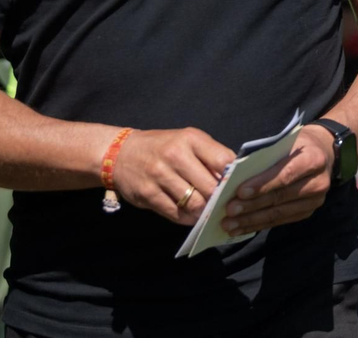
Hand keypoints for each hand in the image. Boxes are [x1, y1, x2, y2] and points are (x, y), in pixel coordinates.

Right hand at [111, 128, 234, 224]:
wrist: (120, 153)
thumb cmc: (163, 147)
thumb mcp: (188, 142)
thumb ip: (209, 157)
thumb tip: (232, 179)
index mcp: (190, 139)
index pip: (223, 160)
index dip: (233, 177)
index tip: (237, 186)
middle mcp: (175, 155)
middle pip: (209, 186)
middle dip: (219, 198)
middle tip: (224, 205)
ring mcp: (159, 175)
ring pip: (193, 203)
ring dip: (204, 211)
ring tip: (209, 212)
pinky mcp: (147, 194)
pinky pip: (174, 213)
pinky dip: (187, 218)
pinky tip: (192, 216)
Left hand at [223, 126, 336, 236]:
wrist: (325, 153)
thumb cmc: (298, 145)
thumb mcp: (287, 142)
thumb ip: (267, 157)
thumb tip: (235, 175)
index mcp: (314, 159)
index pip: (286, 174)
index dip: (263, 184)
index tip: (239, 192)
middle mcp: (318, 182)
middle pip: (280, 197)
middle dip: (251, 206)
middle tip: (228, 211)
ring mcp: (314, 201)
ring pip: (278, 213)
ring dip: (251, 220)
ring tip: (229, 224)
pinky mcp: (308, 212)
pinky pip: (280, 221)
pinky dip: (258, 225)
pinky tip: (240, 228)